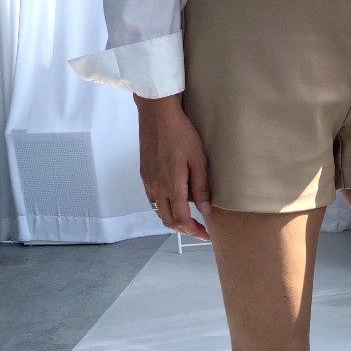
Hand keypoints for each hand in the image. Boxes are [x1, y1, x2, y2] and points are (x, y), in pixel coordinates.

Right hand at [134, 94, 211, 240]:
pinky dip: (164, 208)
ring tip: (189, 220)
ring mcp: (148, 182)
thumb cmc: (181, 133)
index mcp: (172, 186)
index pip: (182, 220)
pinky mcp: (144, 175)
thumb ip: (201, 188)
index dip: (194, 232)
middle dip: (185, 230)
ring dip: (174, 221)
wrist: (157, 114)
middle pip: (169, 221)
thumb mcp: (198, 160)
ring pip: (159, 212)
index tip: (205, 236)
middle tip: (199, 231)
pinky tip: (175, 203)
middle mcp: (157, 188)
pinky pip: (153, 201)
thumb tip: (205, 211)